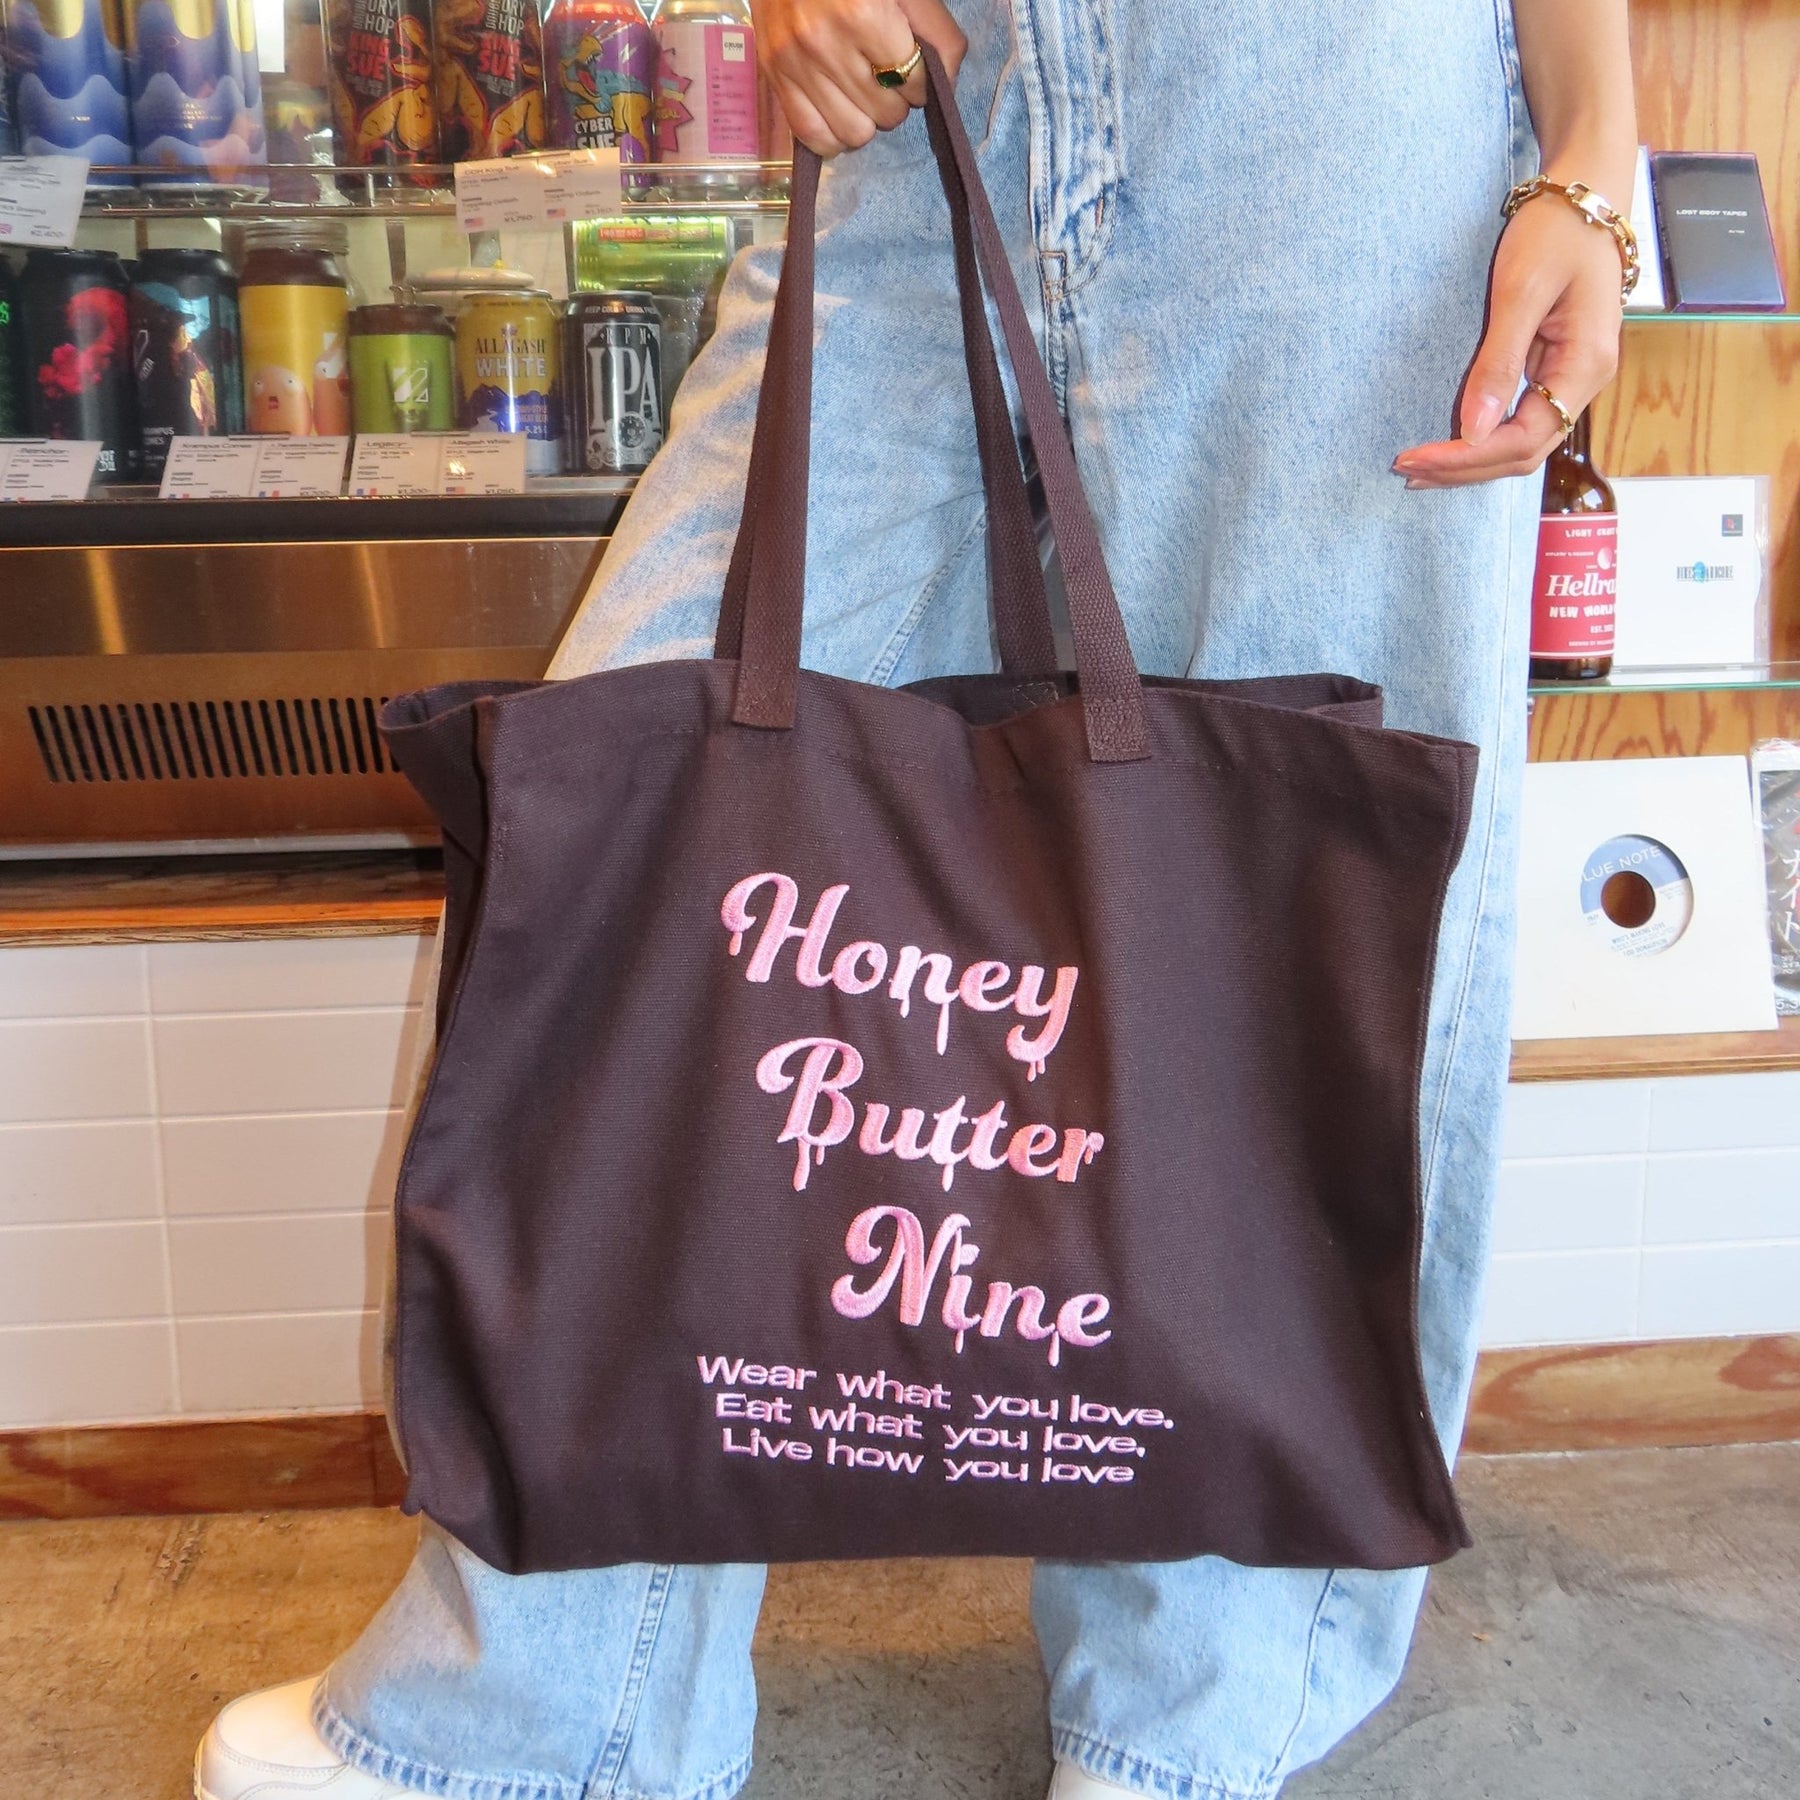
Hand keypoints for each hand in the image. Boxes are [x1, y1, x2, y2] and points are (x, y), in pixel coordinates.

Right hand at [752, 0, 965, 156]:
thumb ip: (936, 31)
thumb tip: (947, 85)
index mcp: (862, 14)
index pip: (913, 81)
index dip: (921, 80)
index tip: (910, 64)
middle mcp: (825, 43)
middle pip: (887, 113)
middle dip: (895, 99)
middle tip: (885, 75)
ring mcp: (795, 64)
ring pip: (854, 133)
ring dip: (867, 120)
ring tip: (862, 93)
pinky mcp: (775, 78)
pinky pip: (814, 137)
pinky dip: (834, 135)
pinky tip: (840, 112)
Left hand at [1393, 188, 1625, 487]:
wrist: (1586, 194)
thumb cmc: (1556, 231)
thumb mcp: (1521, 291)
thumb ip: (1498, 362)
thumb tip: (1475, 429)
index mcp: (1585, 365)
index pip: (1523, 439)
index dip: (1468, 457)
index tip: (1415, 457)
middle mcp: (1585, 382)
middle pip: (1522, 452)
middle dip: (1464, 467)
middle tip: (1405, 469)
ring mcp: (1571, 378)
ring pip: (1521, 443)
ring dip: (1471, 461)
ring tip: (1418, 468)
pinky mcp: (1554, 369)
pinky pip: (1519, 421)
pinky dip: (1482, 439)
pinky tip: (1449, 444)